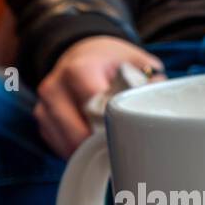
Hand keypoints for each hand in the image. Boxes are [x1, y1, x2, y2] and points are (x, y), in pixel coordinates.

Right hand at [36, 36, 163, 157]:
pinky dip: (79, 151)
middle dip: (103, 145)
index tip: (131, 139)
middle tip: (126, 151)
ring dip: (91, 152)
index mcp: (78, 71)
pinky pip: (60, 146)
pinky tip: (95, 146)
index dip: (114, 127)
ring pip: (68, 144)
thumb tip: (161, 106)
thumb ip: (149, 82)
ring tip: (113, 150)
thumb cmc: (110, 61)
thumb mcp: (132, 61)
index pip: (95, 109)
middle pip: (79, 132)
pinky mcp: (42, 120)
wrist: (79, 53)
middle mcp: (55, 88)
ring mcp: (44, 106)